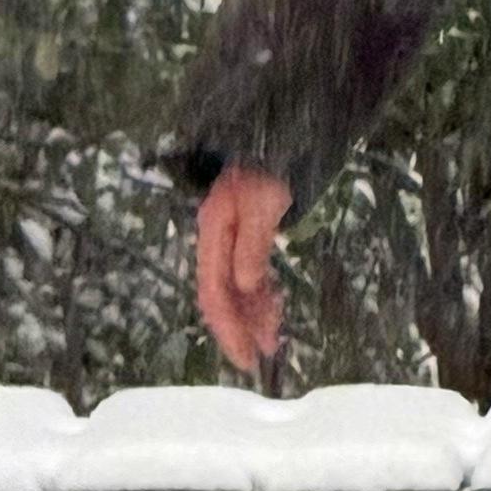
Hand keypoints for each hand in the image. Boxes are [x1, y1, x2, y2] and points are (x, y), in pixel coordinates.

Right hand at [195, 166, 290, 376]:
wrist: (275, 133)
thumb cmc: (271, 163)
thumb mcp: (265, 201)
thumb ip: (253, 243)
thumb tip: (246, 285)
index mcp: (214, 231)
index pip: (214, 291)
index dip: (229, 328)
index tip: (246, 356)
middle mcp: (217, 238)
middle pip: (222, 294)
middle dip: (240, 328)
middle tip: (260, 357)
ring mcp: (231, 237)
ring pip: (237, 288)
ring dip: (253, 315)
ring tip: (272, 340)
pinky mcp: (246, 234)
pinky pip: (249, 273)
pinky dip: (261, 296)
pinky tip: (273, 309)